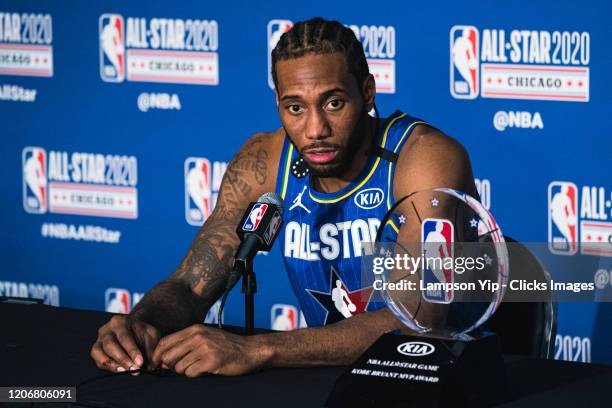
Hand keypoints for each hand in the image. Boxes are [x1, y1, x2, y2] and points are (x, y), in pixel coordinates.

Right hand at [90, 315, 160, 372]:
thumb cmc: (143, 333)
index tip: (140, 363)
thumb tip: (149, 366)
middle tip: (135, 369)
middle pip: (109, 345)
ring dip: (113, 365)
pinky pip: (98, 361)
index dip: (132, 351)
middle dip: (122, 359)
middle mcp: (106, 329)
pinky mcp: (96, 351)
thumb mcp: (151, 335)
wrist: (135, 331)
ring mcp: (99, 340)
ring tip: (126, 371)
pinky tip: (121, 371)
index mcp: (120, 321)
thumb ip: (150, 348)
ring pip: (98, 352)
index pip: (124, 337)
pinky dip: (108, 367)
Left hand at [151, 324, 270, 376]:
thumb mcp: (205, 337)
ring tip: (198, 367)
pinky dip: (195, 374)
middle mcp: (197, 337)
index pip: (165, 342)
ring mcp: (205, 348)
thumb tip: (162, 360)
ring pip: (179, 367)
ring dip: (185, 371)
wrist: (249, 350)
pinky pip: (191, 373)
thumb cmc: (225, 346)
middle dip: (170, 366)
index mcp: (194, 329)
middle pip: (168, 355)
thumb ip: (185, 344)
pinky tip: (205, 369)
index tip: (159, 364)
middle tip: (181, 368)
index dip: (158, 355)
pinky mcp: (211, 361)